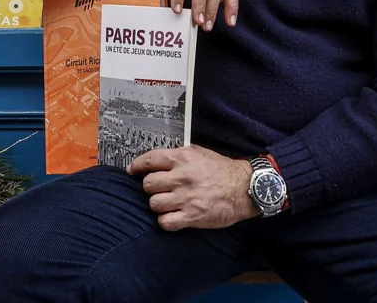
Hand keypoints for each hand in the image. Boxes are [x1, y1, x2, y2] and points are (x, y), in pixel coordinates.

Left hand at [127, 146, 257, 230]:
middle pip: (148, 184)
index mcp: (183, 159)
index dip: (137, 166)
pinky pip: (165, 222)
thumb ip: (178, 155)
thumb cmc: (222, 170)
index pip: (149, 160)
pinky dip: (165, 221)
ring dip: (158, 204)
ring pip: (154, 204)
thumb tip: (158, 160)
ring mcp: (186, 198)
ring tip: (166, 203)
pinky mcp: (192, 217)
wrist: (244, 188)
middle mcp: (182, 178)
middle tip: (158, 189)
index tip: (132, 170)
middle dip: (151, 187)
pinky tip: (172, 216)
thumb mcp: (199, 153)